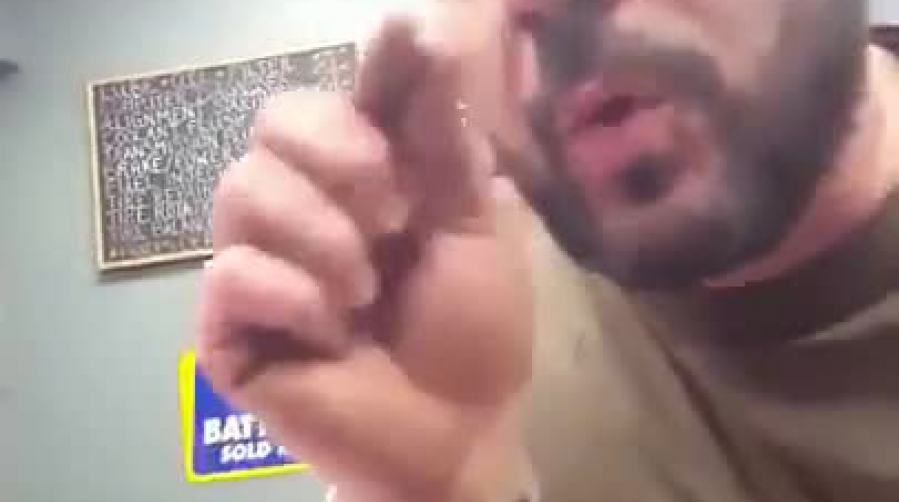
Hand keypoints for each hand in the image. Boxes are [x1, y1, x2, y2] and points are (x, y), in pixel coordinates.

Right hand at [195, 15, 533, 501]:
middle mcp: (304, 206)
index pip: (343, 97)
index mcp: (364, 178)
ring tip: (366, 290)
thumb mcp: (474, 228)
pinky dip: (293, 294)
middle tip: (393, 213)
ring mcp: (262, 262)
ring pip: (242, 187)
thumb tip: (421, 34)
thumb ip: (442, 139)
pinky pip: (232, 271)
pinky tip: (331, 331)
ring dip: (322, 235)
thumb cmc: (470, 332)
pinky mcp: (230, 324)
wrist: (454, 433)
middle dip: (342, 157)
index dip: (370, 71)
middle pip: (274, 121)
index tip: (405, 39)